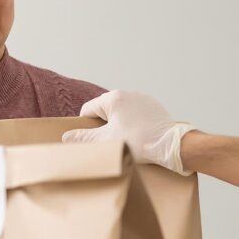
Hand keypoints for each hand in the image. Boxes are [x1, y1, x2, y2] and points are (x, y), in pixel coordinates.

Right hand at [61, 91, 196, 175]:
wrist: (171, 145)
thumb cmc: (139, 142)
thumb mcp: (107, 141)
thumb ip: (84, 139)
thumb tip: (66, 137)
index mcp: (114, 98)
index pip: (88, 110)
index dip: (85, 127)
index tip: (91, 140)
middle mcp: (128, 93)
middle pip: (105, 111)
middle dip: (104, 127)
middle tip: (109, 143)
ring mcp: (143, 99)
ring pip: (121, 113)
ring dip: (119, 126)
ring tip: (125, 142)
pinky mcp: (154, 107)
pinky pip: (136, 115)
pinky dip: (134, 125)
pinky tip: (138, 138)